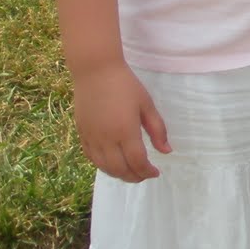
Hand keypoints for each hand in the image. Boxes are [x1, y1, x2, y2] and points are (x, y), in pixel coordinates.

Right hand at [72, 62, 169, 182]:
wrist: (96, 72)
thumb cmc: (126, 85)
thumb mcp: (147, 105)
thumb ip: (157, 129)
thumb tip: (167, 151)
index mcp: (125, 131)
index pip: (137, 162)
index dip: (147, 171)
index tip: (156, 172)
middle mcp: (106, 139)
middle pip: (120, 169)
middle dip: (134, 176)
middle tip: (145, 175)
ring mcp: (92, 138)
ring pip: (104, 167)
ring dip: (119, 174)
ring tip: (131, 172)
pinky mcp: (82, 135)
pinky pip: (92, 158)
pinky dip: (104, 166)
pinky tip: (113, 164)